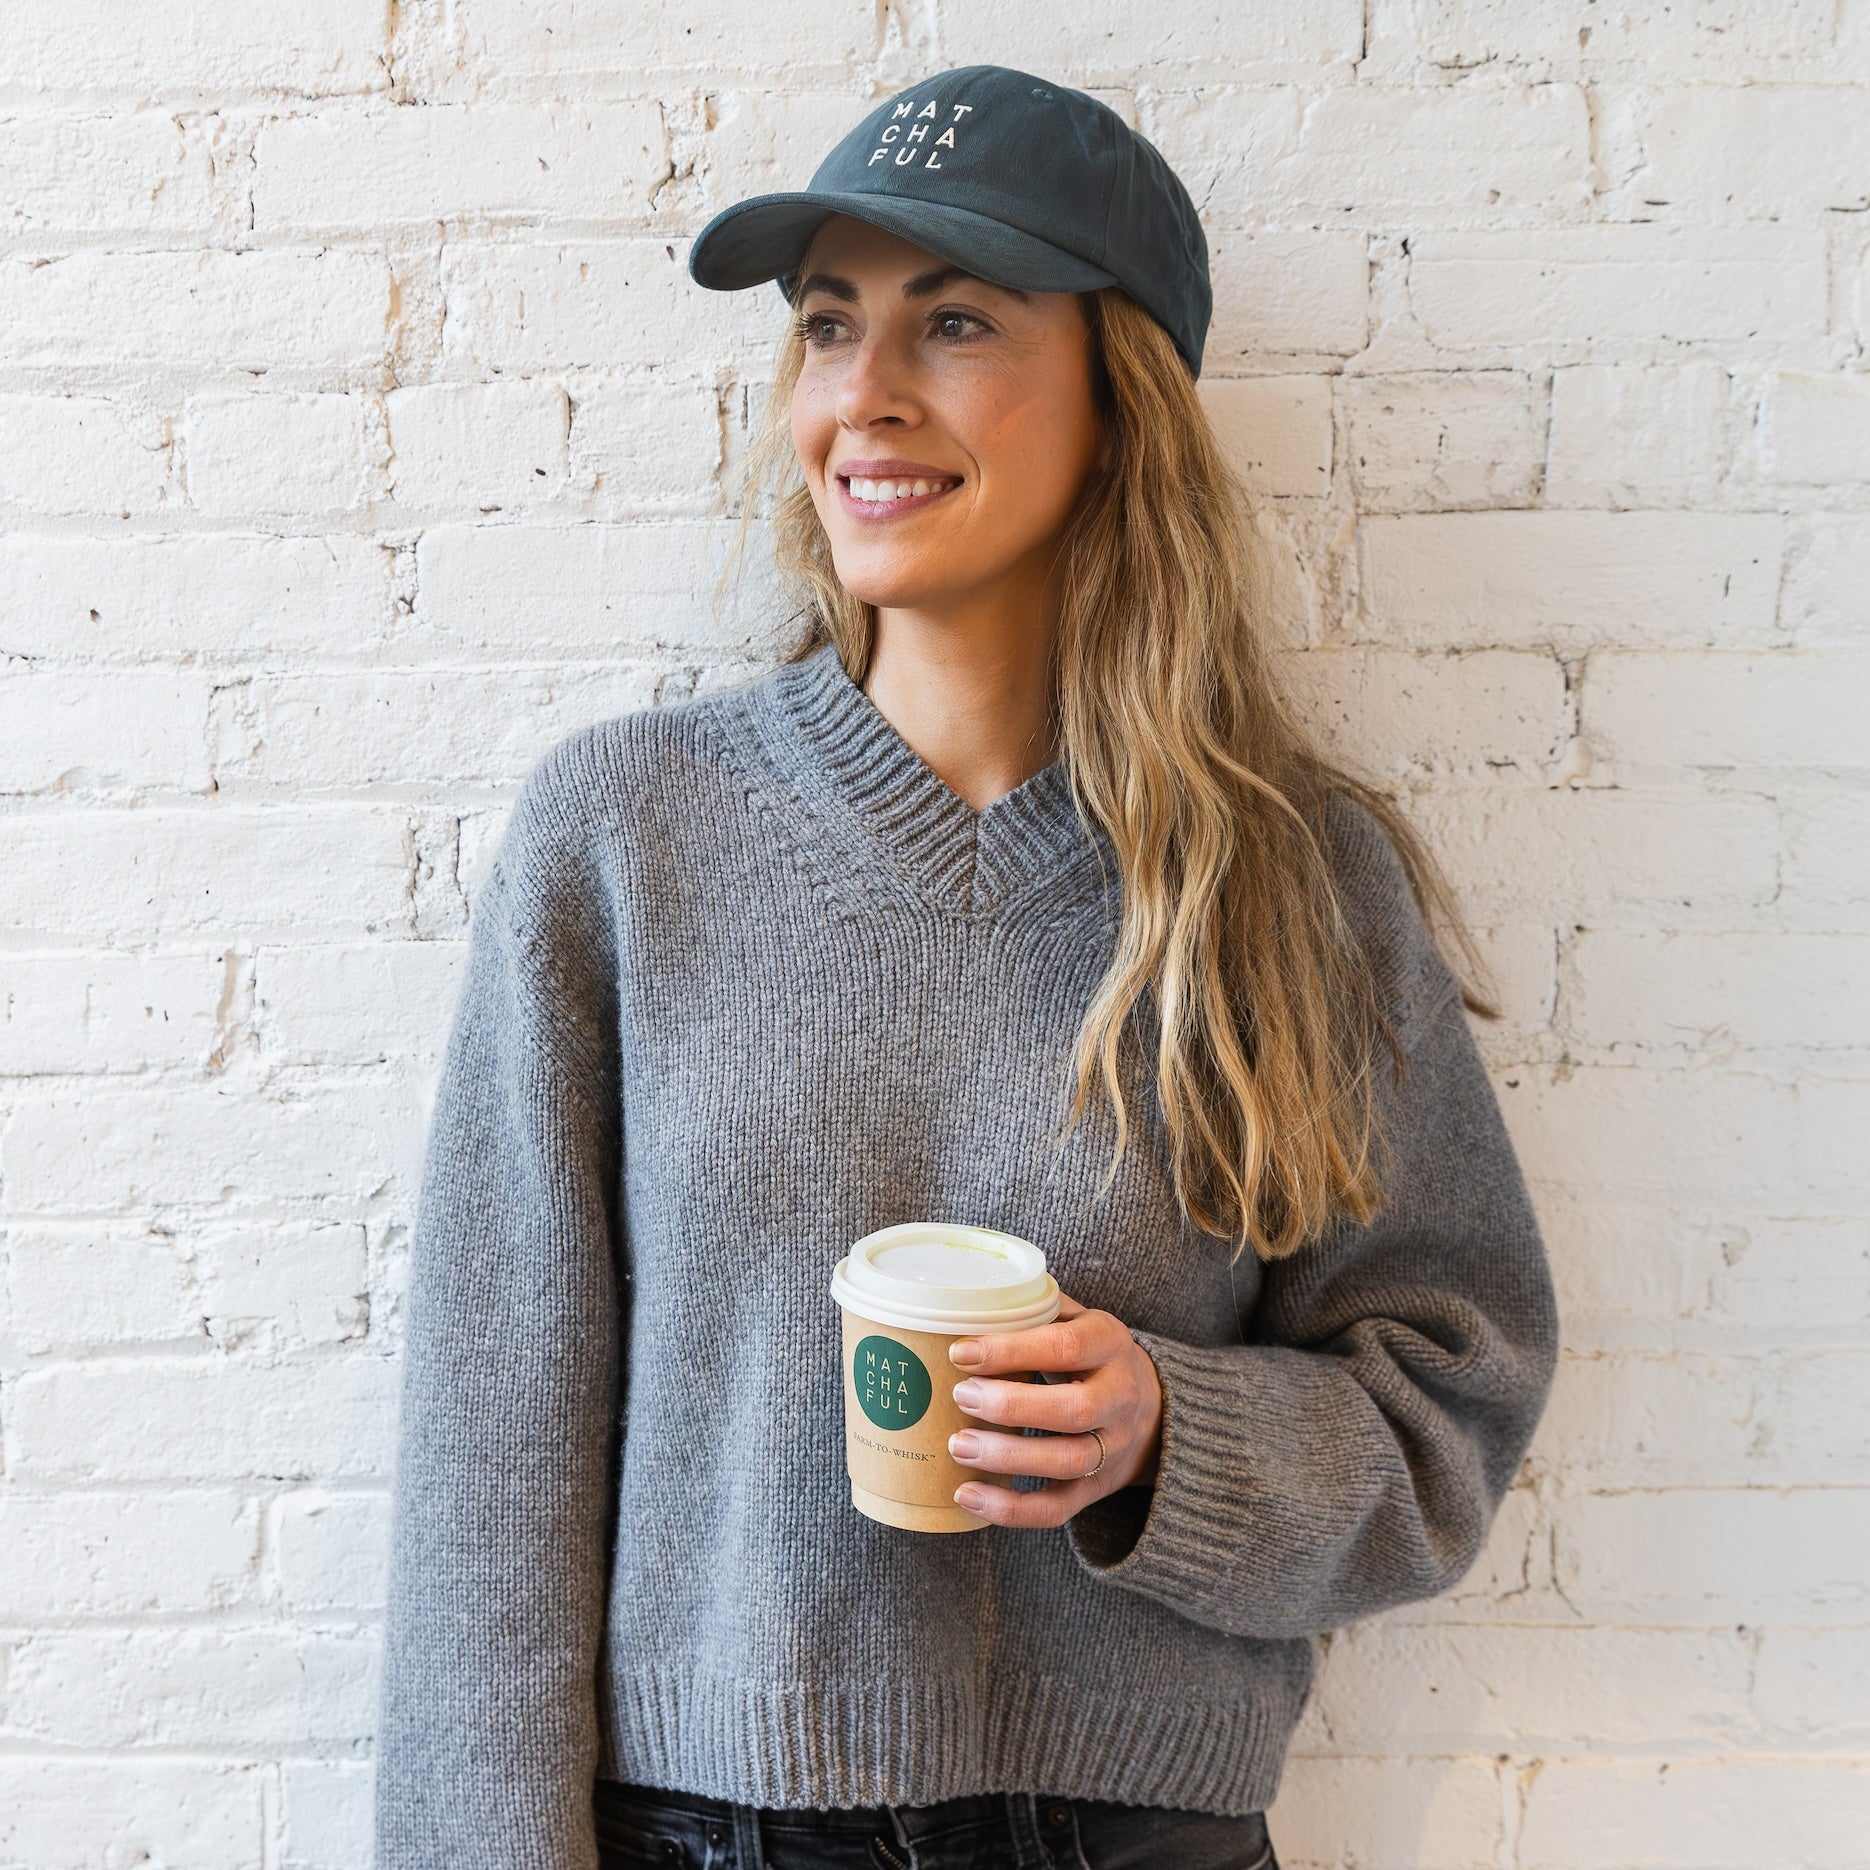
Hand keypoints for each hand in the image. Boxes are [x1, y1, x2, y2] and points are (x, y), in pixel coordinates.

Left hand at [945, 1292, 1163, 1527]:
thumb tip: (960, 1302)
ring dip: (1009, 1458)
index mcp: (1109, 1343)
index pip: (1065, 1347)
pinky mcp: (1096, 1489)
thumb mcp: (1075, 1318)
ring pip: (1068, 1462)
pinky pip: (1057, 1509)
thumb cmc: (1088, 1353)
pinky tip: (968, 1495)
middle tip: (961, 1396)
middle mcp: (1120, 1397)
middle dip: (1011, 1406)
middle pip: (1074, 1411)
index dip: (1011, 1350)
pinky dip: (1010, 1510)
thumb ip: (1031, 1309)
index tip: (961, 1352)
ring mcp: (1112, 1448)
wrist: (1150, 1406)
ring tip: (958, 1446)